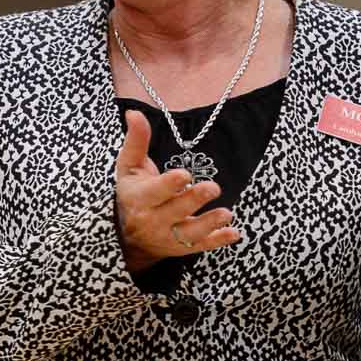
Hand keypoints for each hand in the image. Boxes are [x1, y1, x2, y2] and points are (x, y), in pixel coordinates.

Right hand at [114, 110, 240, 272]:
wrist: (127, 236)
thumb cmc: (132, 192)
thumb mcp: (129, 167)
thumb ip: (136, 140)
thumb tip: (134, 112)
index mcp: (140, 198)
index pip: (155, 192)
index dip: (169, 185)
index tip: (184, 175)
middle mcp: (152, 220)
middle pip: (175, 212)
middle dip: (194, 200)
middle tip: (213, 187)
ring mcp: (168, 237)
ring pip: (189, 234)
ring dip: (209, 224)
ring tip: (227, 213)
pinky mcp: (182, 248)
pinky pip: (201, 247)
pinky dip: (218, 241)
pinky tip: (233, 233)